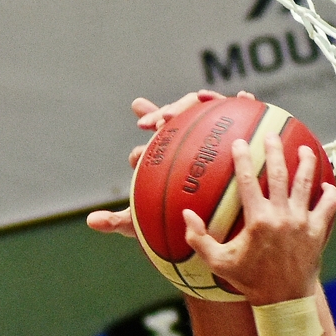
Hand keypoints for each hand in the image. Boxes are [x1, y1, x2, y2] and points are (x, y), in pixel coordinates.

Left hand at [87, 90, 256, 237]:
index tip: (145, 131)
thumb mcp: (145, 227)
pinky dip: (239, 105)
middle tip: (163, 120)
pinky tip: (244, 99)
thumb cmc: (179, 229)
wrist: (217, 236)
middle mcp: (186, 143)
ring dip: (196, 103)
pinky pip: (236, 118)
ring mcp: (210, 139)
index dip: (150, 126)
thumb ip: (119, 221)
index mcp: (163, 157)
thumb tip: (91, 221)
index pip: (155, 134)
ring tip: (198, 102)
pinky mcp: (233, 139)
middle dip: (167, 112)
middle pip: (176, 117)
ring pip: (202, 112)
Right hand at [184, 134, 335, 306]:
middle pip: (280, 174)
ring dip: (306, 163)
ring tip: (304, 149)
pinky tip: (327, 183)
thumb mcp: (219, 263)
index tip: (239, 142)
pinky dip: (329, 193)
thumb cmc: (249, 281)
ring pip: (307, 184)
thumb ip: (199, 239)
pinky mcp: (319, 232)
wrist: (283, 300)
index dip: (243, 158)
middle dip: (275, 150)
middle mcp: (283, 216)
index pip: (249, 181)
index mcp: (258, 220)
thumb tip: (186, 214)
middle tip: (272, 135)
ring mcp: (303, 222)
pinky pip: (328, 206)